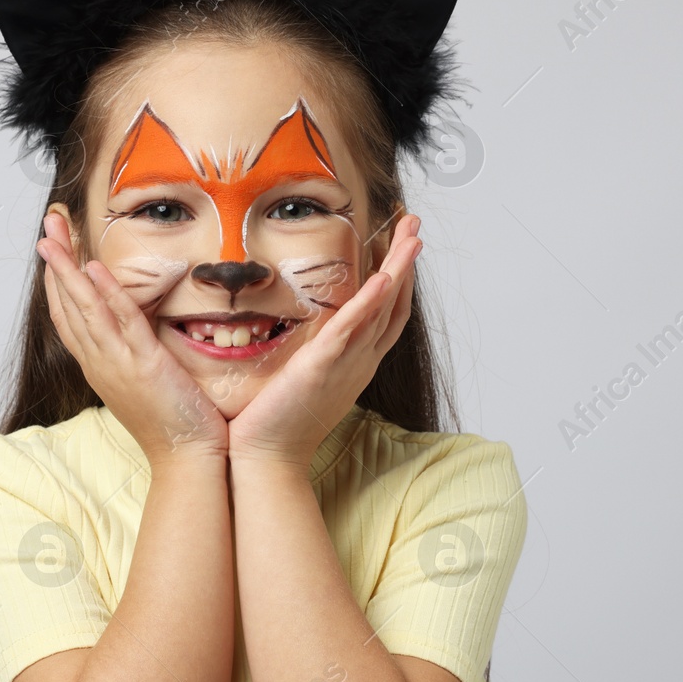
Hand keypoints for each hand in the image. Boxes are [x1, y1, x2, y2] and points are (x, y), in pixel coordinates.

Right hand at [36, 212, 228, 463]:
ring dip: (68, 269)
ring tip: (54, 235)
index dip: (56, 280)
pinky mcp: (143, 366)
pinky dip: (106, 295)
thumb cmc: (173, 423)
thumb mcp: (143, 380)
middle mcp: (99, 362)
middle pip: (66, 304)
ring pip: (84, 308)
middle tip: (46, 225)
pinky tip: (95, 268)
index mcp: (99, 365)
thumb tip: (134, 326)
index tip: (51, 248)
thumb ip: (133, 352)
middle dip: (55, 262)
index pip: (67, 316)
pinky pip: (121, 323)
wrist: (186, 459)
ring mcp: (117, 364)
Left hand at [228, 214, 421, 465]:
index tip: (401, 243)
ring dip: (400, 272)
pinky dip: (370, 304)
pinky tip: (383, 279)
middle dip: (407, 262)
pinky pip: (352, 331)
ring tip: (412, 238)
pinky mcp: (322, 367)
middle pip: (394, 303)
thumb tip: (303, 323)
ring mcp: (346, 363)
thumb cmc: (276, 419)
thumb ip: (312, 348)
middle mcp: (359, 360)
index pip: (385, 311)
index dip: (398, 277)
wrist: (266, 456)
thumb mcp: (302, 374)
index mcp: (355, 361)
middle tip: (415, 225)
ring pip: (383, 310)